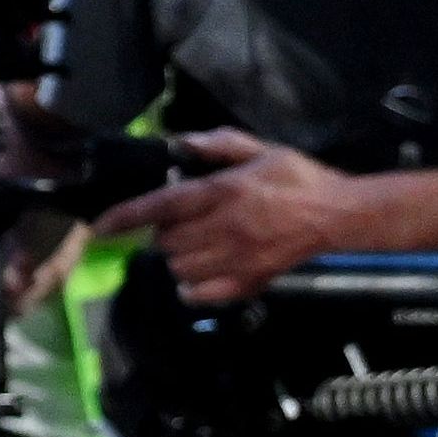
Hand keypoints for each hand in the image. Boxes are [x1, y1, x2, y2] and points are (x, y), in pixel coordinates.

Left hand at [91, 127, 361, 302]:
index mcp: (224, 192)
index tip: (100, 226)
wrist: (338, 215)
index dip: (126, 216)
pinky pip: (200, 294)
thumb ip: (219, 145)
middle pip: (166, 241)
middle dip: (164, 232)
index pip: (162, 205)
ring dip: (177, 257)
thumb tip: (179, 142)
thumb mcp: (260, 150)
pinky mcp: (248, 282)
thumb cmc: (298, 179)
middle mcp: (224, 227)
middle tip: (182, 222)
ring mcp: (236, 259)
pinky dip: (192, 287)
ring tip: (196, 244)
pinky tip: (203, 271)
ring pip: (179, 268)